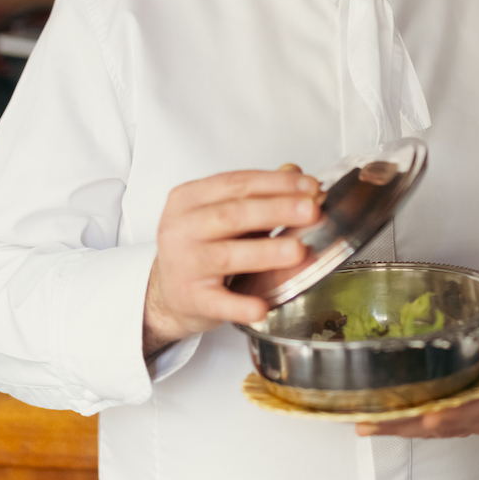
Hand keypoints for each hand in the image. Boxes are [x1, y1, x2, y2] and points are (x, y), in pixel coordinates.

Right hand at [143, 166, 319, 357]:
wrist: (166, 293)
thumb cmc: (201, 247)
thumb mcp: (223, 213)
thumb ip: (259, 194)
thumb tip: (296, 172)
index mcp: (188, 198)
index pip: (237, 183)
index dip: (277, 183)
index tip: (311, 185)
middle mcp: (180, 228)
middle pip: (233, 214)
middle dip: (277, 210)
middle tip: (312, 211)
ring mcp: (182, 264)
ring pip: (227, 254)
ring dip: (266, 252)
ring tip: (298, 250)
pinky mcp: (189, 298)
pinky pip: (217, 302)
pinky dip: (240, 306)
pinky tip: (262, 307)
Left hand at [356, 309, 478, 439]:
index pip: (475, 411)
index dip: (451, 416)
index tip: (428, 417)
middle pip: (442, 425)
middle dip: (406, 426)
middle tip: (372, 422)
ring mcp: (466, 417)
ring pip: (428, 428)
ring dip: (397, 427)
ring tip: (365, 422)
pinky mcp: (454, 413)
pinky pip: (426, 422)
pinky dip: (402, 421)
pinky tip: (378, 417)